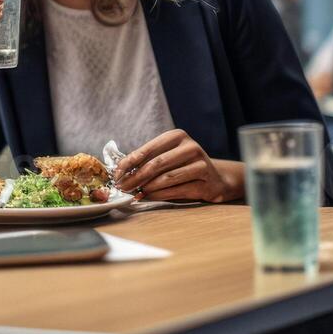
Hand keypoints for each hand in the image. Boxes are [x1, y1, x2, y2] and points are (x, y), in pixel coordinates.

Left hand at [113, 129, 243, 202]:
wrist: (216, 178)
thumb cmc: (184, 167)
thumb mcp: (168, 157)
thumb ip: (148, 160)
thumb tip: (121, 170)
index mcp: (177, 136)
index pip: (147, 149)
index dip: (129, 162)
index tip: (116, 173)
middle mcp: (190, 147)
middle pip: (156, 164)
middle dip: (135, 177)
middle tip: (122, 187)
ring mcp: (200, 164)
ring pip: (166, 178)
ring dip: (146, 188)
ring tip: (134, 193)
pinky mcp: (205, 182)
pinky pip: (177, 190)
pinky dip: (158, 196)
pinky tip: (147, 198)